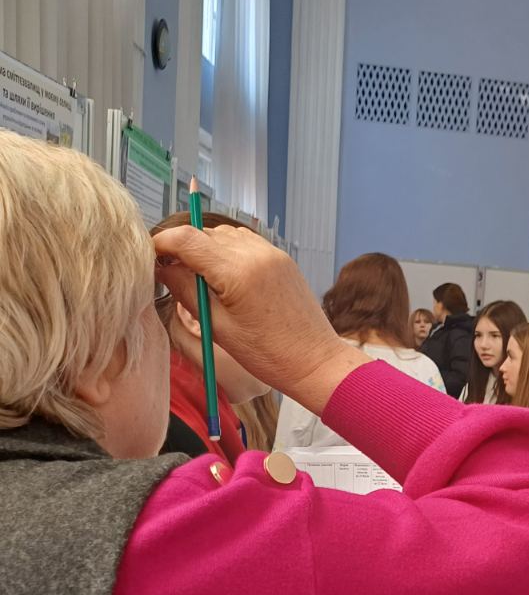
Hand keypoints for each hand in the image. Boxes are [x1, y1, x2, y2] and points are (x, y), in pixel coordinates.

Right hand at [153, 225, 367, 414]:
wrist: (315, 360)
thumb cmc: (267, 354)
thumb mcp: (217, 327)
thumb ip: (186, 291)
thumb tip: (161, 267)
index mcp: (237, 271)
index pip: (186, 239)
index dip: (160, 244)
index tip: (147, 257)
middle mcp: (256, 253)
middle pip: (203, 233)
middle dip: (181, 247)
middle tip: (167, 271)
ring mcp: (272, 252)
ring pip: (223, 234)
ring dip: (204, 248)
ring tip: (196, 277)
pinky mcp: (281, 258)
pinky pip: (244, 241)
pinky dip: (227, 250)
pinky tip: (222, 275)